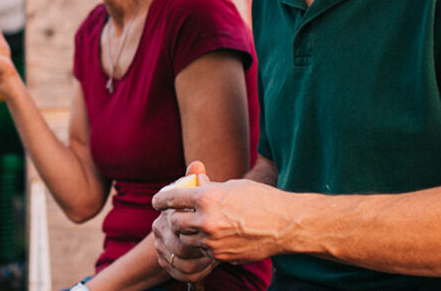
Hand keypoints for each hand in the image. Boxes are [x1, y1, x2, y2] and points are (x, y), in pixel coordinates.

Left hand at [152, 161, 286, 268]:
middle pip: (174, 222)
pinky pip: (203, 250)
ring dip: (187, 233)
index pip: (172, 198)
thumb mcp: (231, 186)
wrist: (284, 224)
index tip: (157, 201)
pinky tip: (213, 235)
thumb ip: (208, 187)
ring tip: (196, 225)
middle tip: (176, 215)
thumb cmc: (260, 198)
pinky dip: (203, 243)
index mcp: (207, 197)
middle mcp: (206, 220)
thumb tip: (194, 183)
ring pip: (186, 239)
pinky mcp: (221, 256)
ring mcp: (212, 241)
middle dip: (173, 218)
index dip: (161, 199)